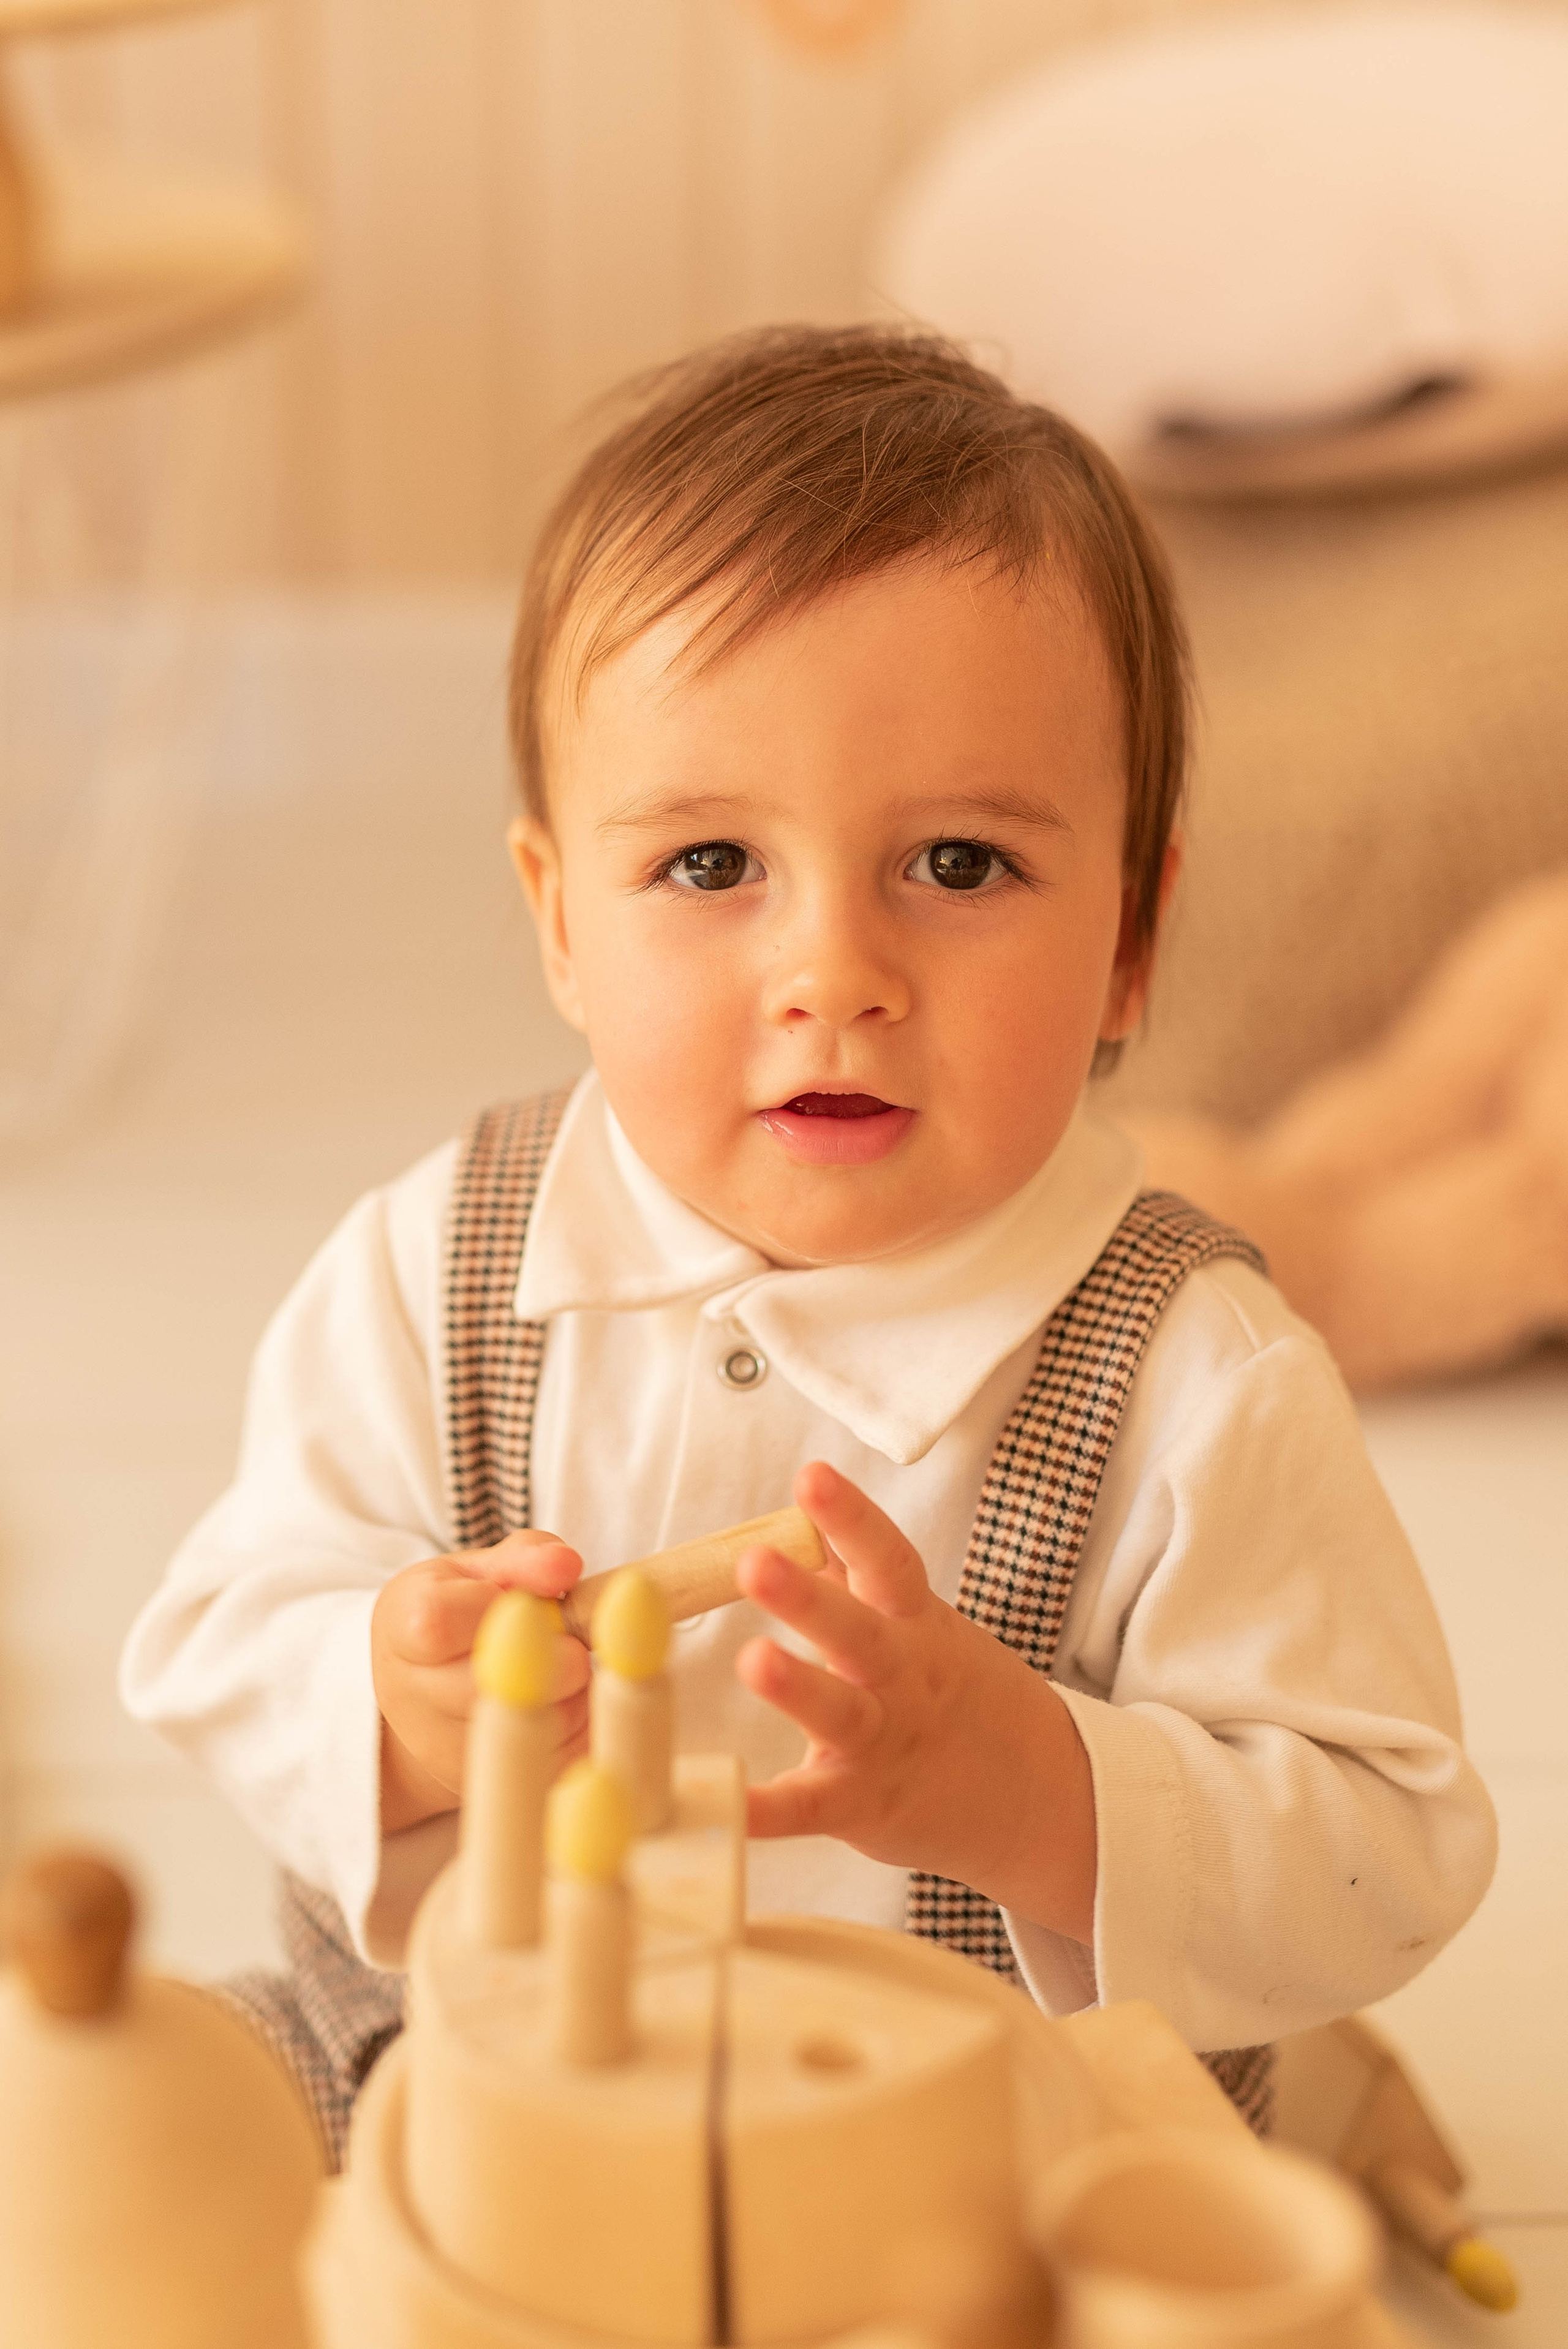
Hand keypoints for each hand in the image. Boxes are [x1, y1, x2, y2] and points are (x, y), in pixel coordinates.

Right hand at [372, 1530, 589, 1833]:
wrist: (429, 1698)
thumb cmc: (461, 1617)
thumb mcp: (479, 1573)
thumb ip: (525, 1557)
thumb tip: (565, 1566)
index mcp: (403, 1632)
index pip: (439, 1623)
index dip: (495, 1609)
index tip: (524, 1603)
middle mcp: (414, 1701)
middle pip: (488, 1686)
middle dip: (554, 1655)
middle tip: (569, 1641)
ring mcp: (450, 1754)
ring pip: (536, 1727)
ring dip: (576, 1692)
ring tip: (568, 1669)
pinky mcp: (499, 1788)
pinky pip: (564, 1760)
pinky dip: (586, 1728)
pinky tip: (575, 1704)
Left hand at [736, 1462, 1097, 1943]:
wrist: (1034, 1798)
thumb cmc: (950, 1693)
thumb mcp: (918, 1623)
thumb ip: (859, 1572)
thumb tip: (804, 1508)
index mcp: (914, 1623)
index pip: (888, 1561)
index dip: (852, 1517)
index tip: (811, 1476)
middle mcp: (904, 1678)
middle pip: (860, 1632)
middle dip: (809, 1597)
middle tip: (755, 1560)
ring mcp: (886, 1743)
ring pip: (842, 1713)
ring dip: (797, 1687)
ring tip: (752, 1659)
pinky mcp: (863, 1805)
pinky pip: (809, 1809)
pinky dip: (764, 1809)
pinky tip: (721, 1802)